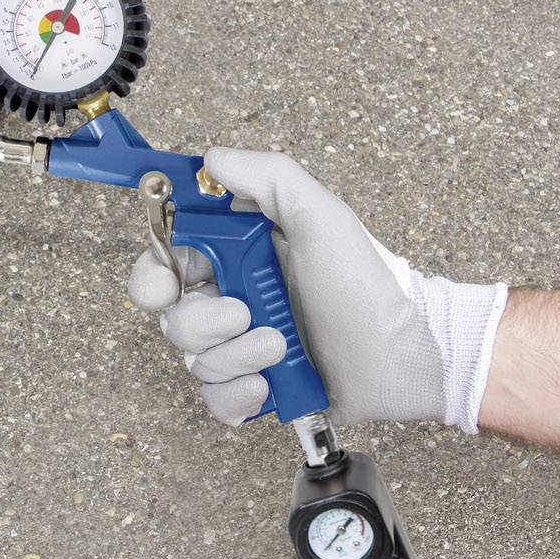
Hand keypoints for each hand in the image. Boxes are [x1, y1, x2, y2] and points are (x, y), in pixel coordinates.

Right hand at [127, 149, 507, 430]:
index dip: (154, 270)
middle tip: (243, 313)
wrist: (406, 354)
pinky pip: (215, 399)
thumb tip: (212, 159)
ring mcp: (241, 345)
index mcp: (236, 254)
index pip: (166, 258)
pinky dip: (237, 394)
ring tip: (282, 347)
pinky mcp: (255, 387)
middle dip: (202, 320)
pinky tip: (268, 385)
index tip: (169, 279)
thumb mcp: (321, 215)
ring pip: (193, 359)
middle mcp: (231, 297)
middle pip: (171, 314)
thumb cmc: (369, 284)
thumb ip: (266, 176)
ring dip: (236, 355)